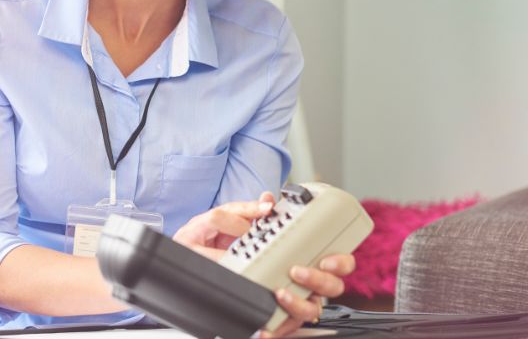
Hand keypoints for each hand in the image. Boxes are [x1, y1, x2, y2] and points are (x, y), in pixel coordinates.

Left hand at [171, 201, 354, 338]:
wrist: (187, 258)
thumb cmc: (213, 239)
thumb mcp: (224, 221)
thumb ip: (246, 210)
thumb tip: (265, 201)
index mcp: (296, 251)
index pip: (333, 258)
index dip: (340, 260)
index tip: (326, 258)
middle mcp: (298, 277)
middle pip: (330, 285)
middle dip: (320, 280)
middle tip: (297, 271)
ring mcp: (287, 297)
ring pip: (310, 309)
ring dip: (299, 302)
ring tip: (280, 293)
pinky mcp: (271, 316)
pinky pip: (283, 327)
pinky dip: (276, 329)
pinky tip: (265, 329)